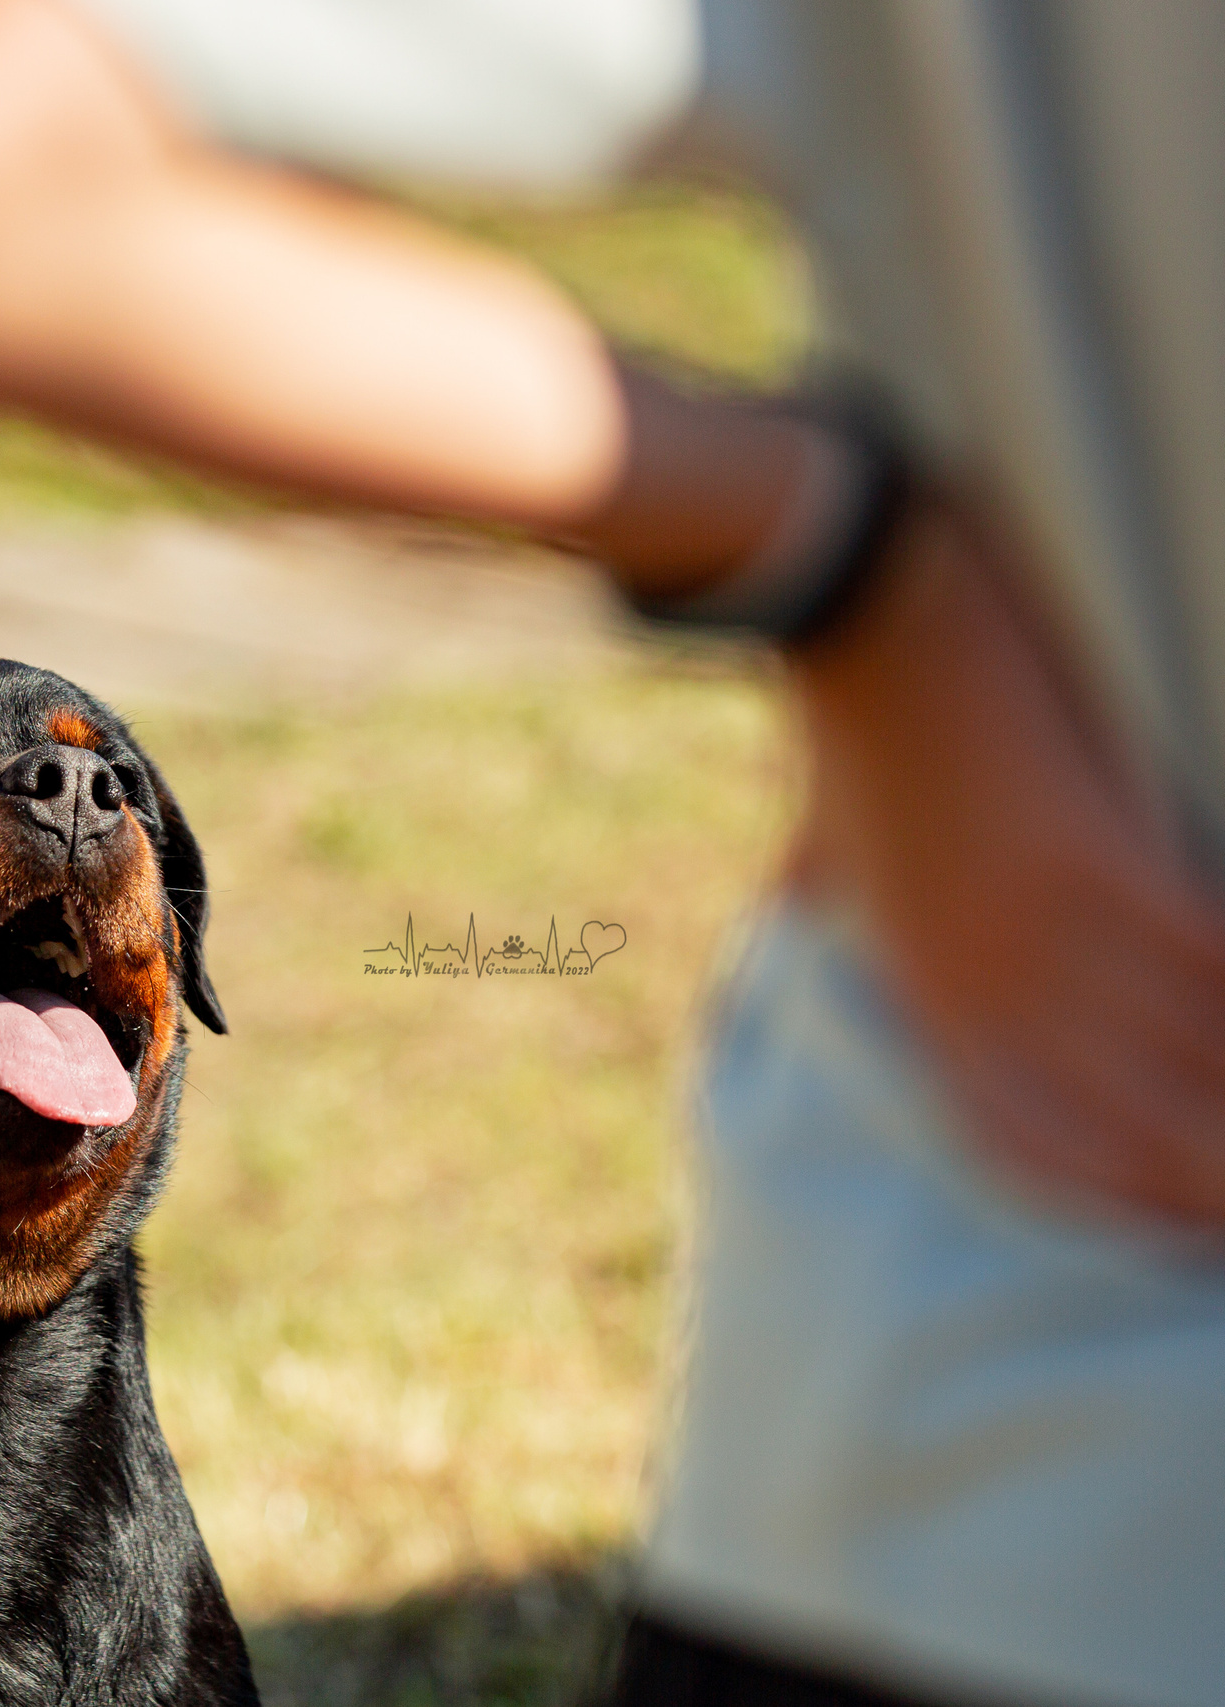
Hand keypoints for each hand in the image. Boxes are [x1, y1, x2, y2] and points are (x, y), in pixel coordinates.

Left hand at [791, 499, 1224, 1229]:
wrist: (857, 621)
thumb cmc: (850, 730)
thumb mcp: (829, 856)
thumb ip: (832, 908)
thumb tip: (796, 915)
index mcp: (925, 1004)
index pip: (1034, 1157)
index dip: (1125, 1210)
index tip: (1191, 1243)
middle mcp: (986, 994)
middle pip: (1136, 1137)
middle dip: (1218, 1186)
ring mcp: (1039, 934)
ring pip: (1194, 1062)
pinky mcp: (1092, 859)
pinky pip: (1215, 959)